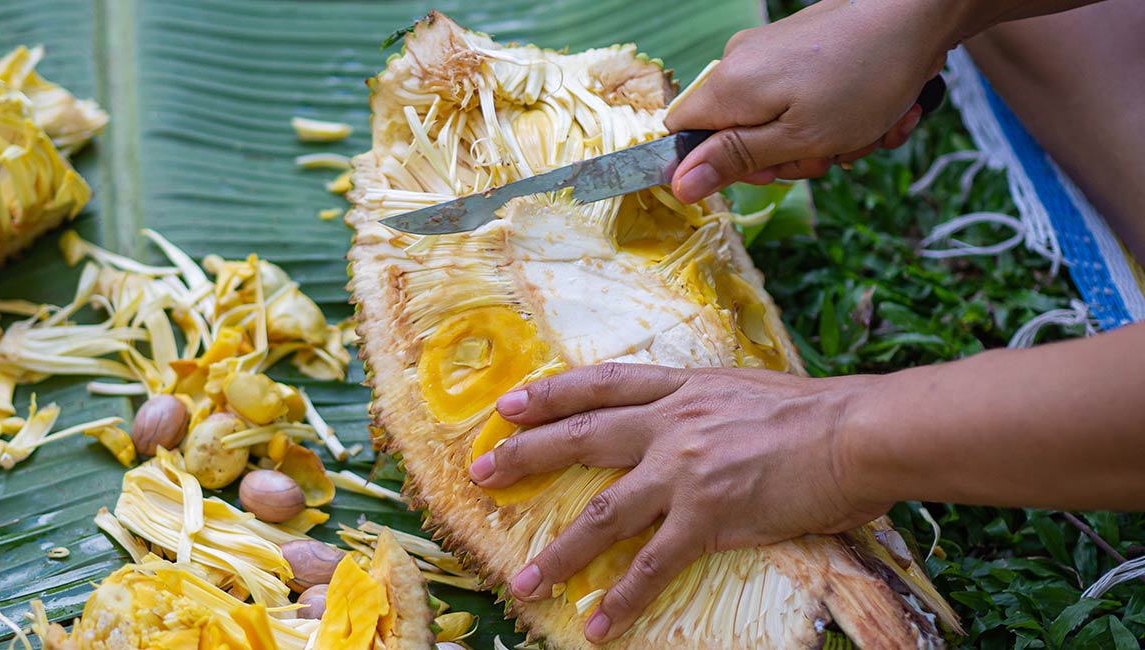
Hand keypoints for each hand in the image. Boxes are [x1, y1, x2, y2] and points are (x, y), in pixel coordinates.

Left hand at [469, 363, 889, 643]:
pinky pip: (653, 563)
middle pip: (582, 438)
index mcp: (682, 388)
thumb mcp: (746, 388)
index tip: (510, 403)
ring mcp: (684, 472)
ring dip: (560, 552)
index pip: (601, 384)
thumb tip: (688, 416)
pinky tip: (599, 620)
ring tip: (525, 581)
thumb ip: (705, 403)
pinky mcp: (708, 516)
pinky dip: (623, 595)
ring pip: (603, 514)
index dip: (551, 392)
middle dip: (525, 455)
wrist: (856, 432)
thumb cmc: (815, 411)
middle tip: (481, 472)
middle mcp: (671, 425)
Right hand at [665, 0, 954, 201]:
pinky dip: (844, 117)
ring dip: (829, 141)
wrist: (918, 13)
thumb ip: (734, 160)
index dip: (716, 165)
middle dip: (789, 157)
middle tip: (828, 154)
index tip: (765, 171)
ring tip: (869, 130)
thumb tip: (677, 185)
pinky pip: (808, 100)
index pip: (683, 136)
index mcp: (729, 88)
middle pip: (739, 135)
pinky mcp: (803, 50)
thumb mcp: (797, 137)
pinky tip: (881, 114)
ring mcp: (773, 54)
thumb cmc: (861, 79)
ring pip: (782, 122)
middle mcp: (742, 64)